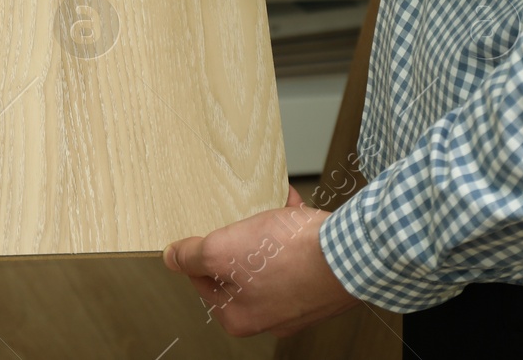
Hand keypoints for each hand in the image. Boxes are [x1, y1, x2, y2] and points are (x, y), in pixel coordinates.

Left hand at [164, 188, 358, 336]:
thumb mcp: (221, 251)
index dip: (200, 253)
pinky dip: (291, 227)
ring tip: (270, 209)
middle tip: (242, 220)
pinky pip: (295, 250)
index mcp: (240, 316)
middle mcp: (268, 313)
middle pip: (237, 267)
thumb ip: (192, 257)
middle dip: (239, 236)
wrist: (351, 253)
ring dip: (266, 226)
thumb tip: (171, 258)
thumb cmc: (290, 258)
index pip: (203, 281)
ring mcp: (295, 297)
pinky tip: (291, 206)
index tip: (206, 235)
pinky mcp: (317, 280)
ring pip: (267, 254)